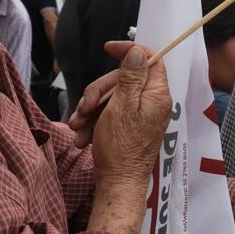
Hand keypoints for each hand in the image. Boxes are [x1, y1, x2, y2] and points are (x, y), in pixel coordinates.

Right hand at [89, 44, 171, 186]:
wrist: (117, 185)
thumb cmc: (120, 147)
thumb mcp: (121, 107)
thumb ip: (131, 78)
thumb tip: (138, 52)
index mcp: (156, 95)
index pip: (150, 59)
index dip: (129, 50)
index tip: (108, 49)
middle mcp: (151, 103)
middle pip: (123, 80)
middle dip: (98, 92)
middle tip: (84, 108)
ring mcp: (139, 116)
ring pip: (111, 97)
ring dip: (90, 110)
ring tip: (77, 127)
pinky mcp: (127, 127)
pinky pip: (108, 114)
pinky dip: (93, 123)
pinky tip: (82, 137)